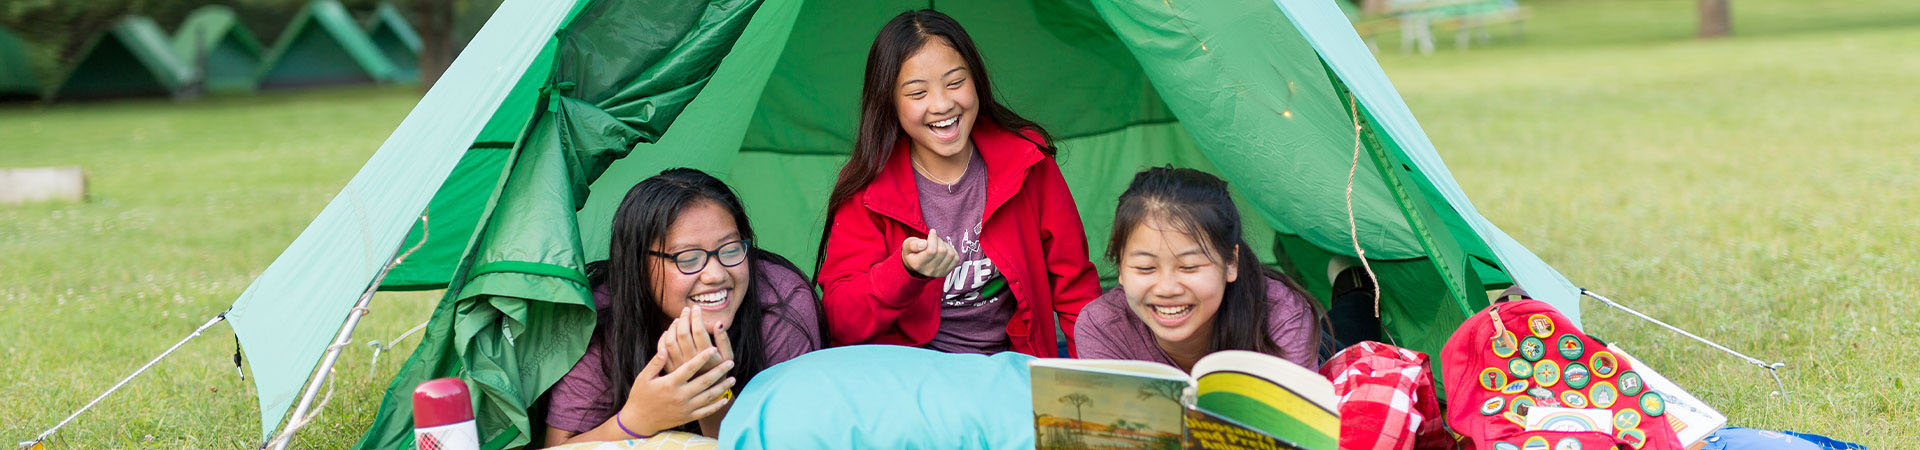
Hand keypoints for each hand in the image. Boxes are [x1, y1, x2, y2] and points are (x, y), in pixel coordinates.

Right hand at [621, 348, 735, 433]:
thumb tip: (665, 346)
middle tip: (730, 362)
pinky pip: (705, 411)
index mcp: (670, 383)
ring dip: (722, 387)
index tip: (714, 349)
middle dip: (719, 371)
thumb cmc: (641, 395)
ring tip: (733, 378)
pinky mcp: (687, 417)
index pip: (690, 367)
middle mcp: (680, 396)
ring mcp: (685, 408)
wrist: (639, 420)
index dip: (703, 357)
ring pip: (708, 396)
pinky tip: (725, 398)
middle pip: (704, 381)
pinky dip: (716, 406)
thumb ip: (656, 362)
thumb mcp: (644, 377)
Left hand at [658, 307, 733, 374]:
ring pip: (670, 340)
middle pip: (683, 333)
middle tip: (687, 310)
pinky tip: (669, 331)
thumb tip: (718, 323)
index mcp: (705, 356)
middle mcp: (690, 361)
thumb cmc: (719, 371)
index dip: (697, 317)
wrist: (705, 393)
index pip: (698, 330)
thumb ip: (723, 340)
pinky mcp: (670, 368)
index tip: (697, 308)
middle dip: (684, 318)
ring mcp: (678, 365)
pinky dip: (664, 338)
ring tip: (679, 319)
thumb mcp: (727, 357)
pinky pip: (662, 350)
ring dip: (673, 327)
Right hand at [901, 227, 959, 277]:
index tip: (932, 232)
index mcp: (918, 264)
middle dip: (939, 240)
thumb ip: (913, 244)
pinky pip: (955, 258)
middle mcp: (929, 271)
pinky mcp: (947, 272)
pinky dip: (951, 250)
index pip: (931, 250)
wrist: (915, 264)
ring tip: (938, 244)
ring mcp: (939, 272)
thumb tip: (924, 244)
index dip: (933, 238)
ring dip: (945, 245)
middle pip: (942, 251)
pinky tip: (943, 249)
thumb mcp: (907, 245)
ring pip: (950, 254)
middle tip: (934, 239)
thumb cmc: (912, 251)